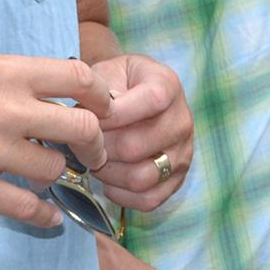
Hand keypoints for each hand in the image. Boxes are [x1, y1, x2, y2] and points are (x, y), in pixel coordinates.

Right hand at [0, 55, 111, 229]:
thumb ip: (21, 82)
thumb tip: (67, 95)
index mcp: (7, 72)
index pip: (80, 78)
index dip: (102, 98)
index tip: (104, 113)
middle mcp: (4, 107)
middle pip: (81, 127)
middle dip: (96, 145)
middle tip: (94, 155)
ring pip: (53, 169)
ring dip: (59, 177)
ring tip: (51, 178)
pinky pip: (25, 207)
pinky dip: (45, 216)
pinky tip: (49, 217)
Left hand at [90, 51, 194, 209]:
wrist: (137, 91)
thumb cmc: (118, 81)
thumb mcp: (109, 70)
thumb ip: (99, 88)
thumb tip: (93, 117)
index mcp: (168, 86)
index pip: (151, 102)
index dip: (114, 115)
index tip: (89, 117)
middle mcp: (182, 120)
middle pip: (136, 147)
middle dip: (101, 148)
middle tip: (85, 144)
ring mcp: (183, 152)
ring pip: (141, 178)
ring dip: (109, 174)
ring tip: (97, 161)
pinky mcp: (177, 178)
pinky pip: (148, 200)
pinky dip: (122, 195)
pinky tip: (110, 179)